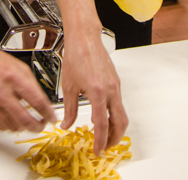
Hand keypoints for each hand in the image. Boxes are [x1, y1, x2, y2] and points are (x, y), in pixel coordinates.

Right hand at [0, 43, 55, 131]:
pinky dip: (8, 125)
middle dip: (37, 126)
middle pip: (26, 119)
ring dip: (22, 126)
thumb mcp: (15, 64)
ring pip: (13, 126)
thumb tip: (42, 100)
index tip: (52, 117)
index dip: (48, 113)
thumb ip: (30, 81)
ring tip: (25, 120)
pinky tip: (10, 118)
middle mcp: (1, 91)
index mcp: (13, 77)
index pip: (37, 101)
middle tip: (41, 125)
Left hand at [60, 31, 127, 155]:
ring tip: (103, 135)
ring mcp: (115, 85)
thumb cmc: (76, 55)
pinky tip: (103, 116)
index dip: (100, 141)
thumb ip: (69, 108)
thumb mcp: (68, 85)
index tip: (96, 150)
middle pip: (120, 123)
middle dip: (114, 139)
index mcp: (97, 92)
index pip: (101, 124)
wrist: (84, 37)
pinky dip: (114, 115)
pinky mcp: (115, 81)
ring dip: (115, 128)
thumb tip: (66, 124)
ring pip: (122, 114)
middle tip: (104, 147)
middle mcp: (110, 90)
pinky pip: (119, 103)